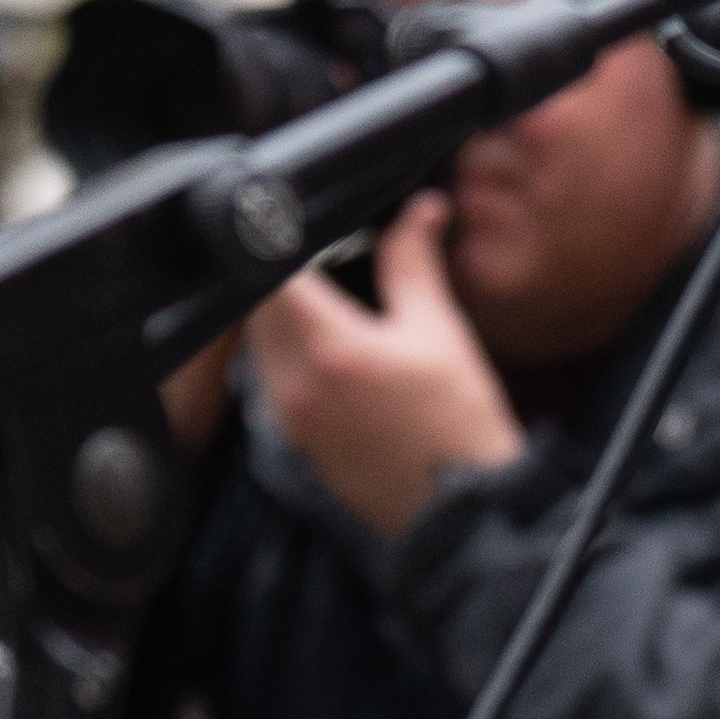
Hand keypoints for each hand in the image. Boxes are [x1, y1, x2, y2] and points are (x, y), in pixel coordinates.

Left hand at [241, 191, 525, 537]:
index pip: (274, 279)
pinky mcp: (295, 442)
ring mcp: (289, 419)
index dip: (282, 244)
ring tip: (324, 298)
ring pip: (258, 346)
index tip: (300, 224)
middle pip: (258, 310)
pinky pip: (271, 380)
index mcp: (331, 350)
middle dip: (281, 278)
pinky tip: (328, 346)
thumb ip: (414, 262)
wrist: (461, 512)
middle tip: (318, 254)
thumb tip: (422, 206)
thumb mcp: (440, 331)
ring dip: (279, 316)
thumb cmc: (458, 422)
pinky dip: (285, 354)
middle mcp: (295, 385)